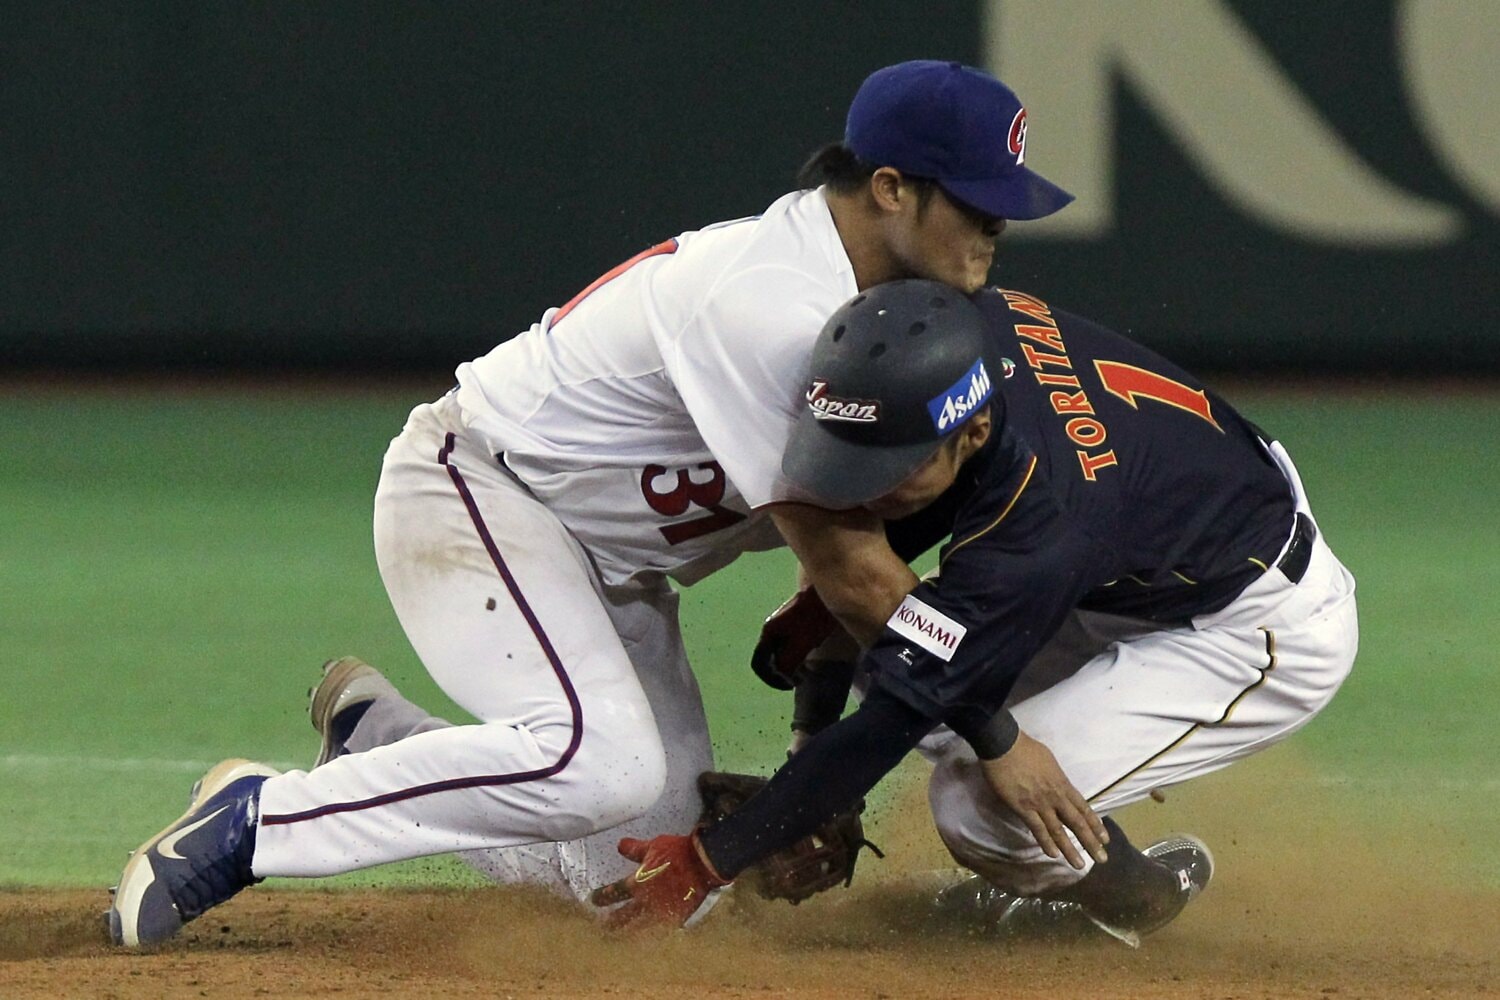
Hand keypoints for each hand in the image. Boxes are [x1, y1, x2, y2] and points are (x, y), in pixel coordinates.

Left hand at [589, 833, 729, 928]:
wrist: (703, 864)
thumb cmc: (678, 852)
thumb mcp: (654, 846)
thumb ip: (635, 849)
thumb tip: (619, 845)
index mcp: (638, 883)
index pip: (614, 893)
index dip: (602, 897)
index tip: (594, 899)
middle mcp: (646, 902)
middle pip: (623, 918)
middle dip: (611, 923)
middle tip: (602, 928)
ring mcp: (660, 913)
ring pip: (638, 929)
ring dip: (627, 933)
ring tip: (620, 938)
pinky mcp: (675, 918)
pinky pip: (658, 931)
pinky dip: (650, 935)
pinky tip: (646, 938)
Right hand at [749, 588, 837, 689]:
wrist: (827, 591)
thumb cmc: (815, 616)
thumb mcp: (802, 641)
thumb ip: (788, 660)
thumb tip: (782, 677)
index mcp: (769, 632)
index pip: (760, 663)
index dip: (773, 679)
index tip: (790, 684)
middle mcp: (771, 629)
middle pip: (769, 659)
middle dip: (782, 673)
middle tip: (800, 678)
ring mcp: (781, 625)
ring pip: (779, 652)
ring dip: (790, 665)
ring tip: (807, 668)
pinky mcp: (793, 623)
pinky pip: (788, 644)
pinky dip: (797, 655)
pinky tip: (811, 652)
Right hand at [979, 731, 1108, 869]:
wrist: (1005, 745)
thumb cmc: (1026, 748)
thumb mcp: (1050, 761)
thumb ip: (1056, 778)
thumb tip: (1058, 785)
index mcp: (1063, 784)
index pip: (1084, 808)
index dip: (1095, 825)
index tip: (1105, 839)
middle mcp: (1056, 797)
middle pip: (1077, 823)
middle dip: (1091, 842)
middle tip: (1102, 859)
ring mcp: (1040, 804)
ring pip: (1059, 831)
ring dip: (1070, 849)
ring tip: (1079, 865)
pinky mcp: (1023, 808)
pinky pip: (1037, 829)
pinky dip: (1046, 842)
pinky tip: (1053, 855)